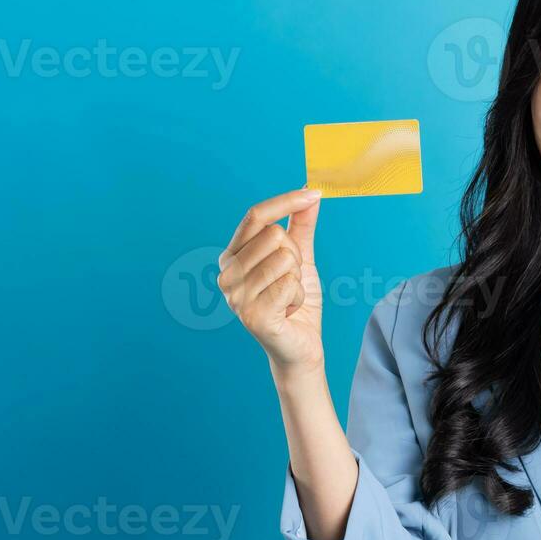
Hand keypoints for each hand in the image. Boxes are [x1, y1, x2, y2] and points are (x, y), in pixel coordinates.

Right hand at [218, 187, 324, 372]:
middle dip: (295, 256)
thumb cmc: (295, 302)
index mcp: (231, 256)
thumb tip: (311, 194)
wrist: (300, 346)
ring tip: (288, 297)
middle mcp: (226, 274)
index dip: (286, 201)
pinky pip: (290, 284)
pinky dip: (299, 297)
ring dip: (297, 279)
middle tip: (290, 281)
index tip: (314, 193)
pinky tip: (289, 311)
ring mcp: (235, 296)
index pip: (255, 216)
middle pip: (274, 235)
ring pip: (284, 259)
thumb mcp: (300, 258)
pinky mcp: (253, 315)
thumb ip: (301, 226)